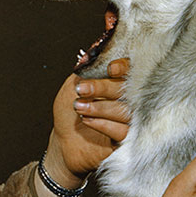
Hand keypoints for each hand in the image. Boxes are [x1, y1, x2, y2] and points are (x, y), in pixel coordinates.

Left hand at [47, 58, 129, 183]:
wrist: (64, 141)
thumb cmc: (68, 113)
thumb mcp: (72, 87)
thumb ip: (84, 71)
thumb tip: (92, 55)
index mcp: (117, 84)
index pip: (131, 71)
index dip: (124, 68)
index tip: (110, 69)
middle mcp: (128, 101)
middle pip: (128, 90)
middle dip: (103, 88)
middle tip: (81, 90)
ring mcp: (129, 121)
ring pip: (126, 111)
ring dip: (100, 108)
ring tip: (80, 108)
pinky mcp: (126, 140)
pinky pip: (124, 131)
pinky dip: (104, 124)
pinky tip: (88, 121)